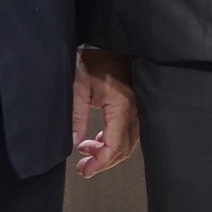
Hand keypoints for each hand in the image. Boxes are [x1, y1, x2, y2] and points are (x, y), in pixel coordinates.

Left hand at [72, 49, 138, 177]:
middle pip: (124, 148)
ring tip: (86, 153)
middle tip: (83, 168)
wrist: (113, 41)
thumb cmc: (96, 59)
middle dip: (103, 162)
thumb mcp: (79, 85)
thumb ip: (76, 115)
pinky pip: (129, 131)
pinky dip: (114, 140)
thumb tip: (73, 143)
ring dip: (108, 152)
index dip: (100, 162)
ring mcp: (138, 108)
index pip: (114, 145)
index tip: (84, 169)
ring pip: (128, 142)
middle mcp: (134, 111)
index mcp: (121, 106)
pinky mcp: (136, 105)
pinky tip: (97, 140)